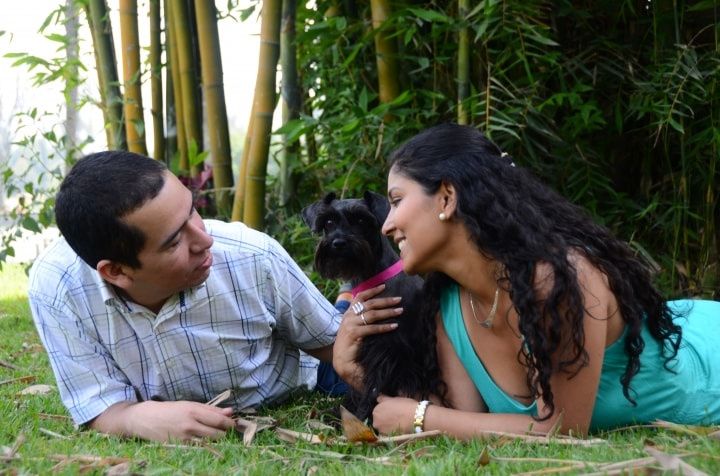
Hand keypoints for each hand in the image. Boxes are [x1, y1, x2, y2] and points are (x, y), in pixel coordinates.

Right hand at [90, 400, 235, 441]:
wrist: (145, 419)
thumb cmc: (170, 409)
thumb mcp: (190, 404)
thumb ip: (210, 409)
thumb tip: (230, 412)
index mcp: (193, 410)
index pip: (218, 420)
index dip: (229, 423)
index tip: (233, 423)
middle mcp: (190, 425)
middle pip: (217, 433)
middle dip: (224, 431)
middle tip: (224, 429)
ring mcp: (184, 437)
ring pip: (210, 442)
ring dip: (215, 438)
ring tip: (213, 432)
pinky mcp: (180, 446)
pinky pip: (199, 447)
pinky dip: (204, 443)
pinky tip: (201, 438)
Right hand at [332, 284, 402, 388]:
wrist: (341, 360)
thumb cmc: (351, 345)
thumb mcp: (355, 327)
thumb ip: (362, 318)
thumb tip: (380, 310)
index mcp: (349, 313)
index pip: (360, 296)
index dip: (372, 290)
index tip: (384, 286)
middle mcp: (348, 316)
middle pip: (370, 304)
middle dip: (386, 301)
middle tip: (399, 299)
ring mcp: (350, 324)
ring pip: (372, 314)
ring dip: (388, 312)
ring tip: (400, 311)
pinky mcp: (353, 333)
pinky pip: (372, 328)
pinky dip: (384, 327)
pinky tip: (394, 326)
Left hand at [372, 395, 417, 434]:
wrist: (415, 418)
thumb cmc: (405, 406)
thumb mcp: (394, 399)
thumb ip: (384, 399)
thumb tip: (379, 399)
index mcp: (376, 411)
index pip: (377, 411)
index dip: (384, 411)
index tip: (391, 411)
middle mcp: (376, 422)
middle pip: (379, 421)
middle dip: (385, 419)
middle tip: (395, 417)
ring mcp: (382, 432)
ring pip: (383, 429)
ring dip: (388, 427)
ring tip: (399, 424)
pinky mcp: (388, 439)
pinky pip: (389, 436)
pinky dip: (393, 433)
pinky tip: (400, 430)